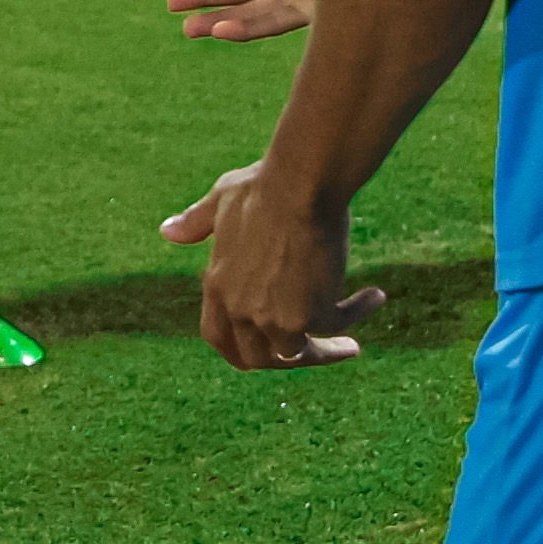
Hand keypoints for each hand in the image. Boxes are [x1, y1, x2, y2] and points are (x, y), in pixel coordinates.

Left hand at [162, 158, 384, 368]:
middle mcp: (240, 309)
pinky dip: (357, 313)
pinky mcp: (310, 314)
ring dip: (326, 352)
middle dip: (287, 360)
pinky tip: (375, 297)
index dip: (241, 351)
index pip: (219, 339)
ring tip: (351, 344)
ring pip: (297, 355)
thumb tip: (168, 231)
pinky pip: (336, 327)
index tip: (266, 352)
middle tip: (315, 350)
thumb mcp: (220, 201)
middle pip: (258, 359)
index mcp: (216, 286)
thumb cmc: (263, 185)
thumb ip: (196, 223)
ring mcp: (272, 317)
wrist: (299, 183)